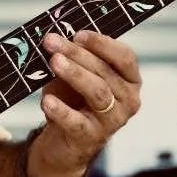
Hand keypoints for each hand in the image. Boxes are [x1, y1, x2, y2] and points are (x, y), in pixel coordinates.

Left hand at [27, 30, 141, 176]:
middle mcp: (128, 100)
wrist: (63, 142)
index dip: (102, 43)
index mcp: (129, 80)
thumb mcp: (74, 75)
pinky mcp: (92, 138)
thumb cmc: (72, 101)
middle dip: (77, 54)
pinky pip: (77, 122)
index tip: (78, 34)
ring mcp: (112, 121)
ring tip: (54, 62)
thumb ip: (71, 58)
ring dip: (74, 74)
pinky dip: (61, 110)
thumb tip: (56, 37)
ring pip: (98, 92)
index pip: (125, 57)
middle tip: (53, 42)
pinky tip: (47, 101)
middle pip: (106, 71)